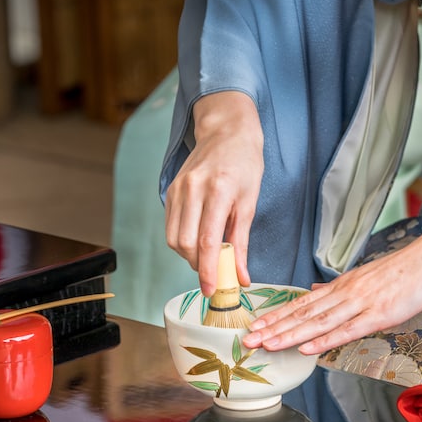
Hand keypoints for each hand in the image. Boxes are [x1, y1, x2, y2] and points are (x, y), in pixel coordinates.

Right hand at [165, 91, 263, 294]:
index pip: (206, 242)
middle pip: (185, 244)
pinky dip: (182, 240)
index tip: (212, 290)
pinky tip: (198, 238)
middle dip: (198, 265)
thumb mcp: (250, 202)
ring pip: (174, 238)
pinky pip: (171, 225)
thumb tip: (241, 277)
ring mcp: (178, 188)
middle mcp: (193, 189)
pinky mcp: (171, 190)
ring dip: (188, 255)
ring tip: (207, 254)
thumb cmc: (245, 164)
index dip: (208, 271)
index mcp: (218, 191)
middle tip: (214, 272)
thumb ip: (242, 242)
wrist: (227, 131)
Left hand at [242, 224, 421, 354]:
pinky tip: (306, 348)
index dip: (276, 315)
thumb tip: (314, 292)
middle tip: (247, 339)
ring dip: (290, 335)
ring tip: (266, 344)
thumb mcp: (366, 277)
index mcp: (342, 286)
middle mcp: (345, 293)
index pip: (302, 303)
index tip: (255, 325)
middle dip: (273, 328)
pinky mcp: (380, 314)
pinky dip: (325, 339)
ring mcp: (361, 303)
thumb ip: (338, 288)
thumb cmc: (404, 270)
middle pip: (303, 314)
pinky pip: (347, 330)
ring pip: (318, 322)